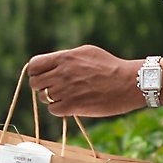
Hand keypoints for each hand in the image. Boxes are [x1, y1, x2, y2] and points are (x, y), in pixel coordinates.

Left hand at [26, 45, 147, 117]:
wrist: (128, 82)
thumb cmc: (110, 66)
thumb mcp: (86, 52)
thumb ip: (66, 58)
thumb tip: (51, 65)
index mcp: (64, 58)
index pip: (34, 65)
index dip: (36, 72)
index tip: (44, 76)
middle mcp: (62, 73)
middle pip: (35, 83)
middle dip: (42, 86)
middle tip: (55, 88)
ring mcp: (66, 90)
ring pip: (43, 97)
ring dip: (52, 98)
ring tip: (67, 96)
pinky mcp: (73, 106)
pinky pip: (53, 110)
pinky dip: (59, 109)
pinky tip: (71, 104)